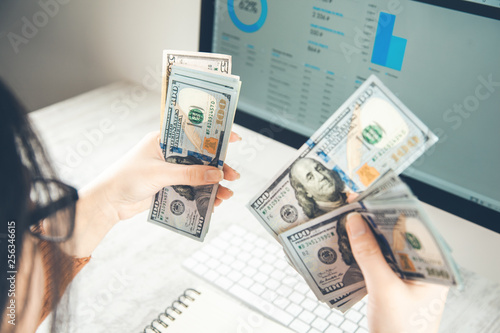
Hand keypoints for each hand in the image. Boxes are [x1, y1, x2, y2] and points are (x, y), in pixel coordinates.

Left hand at [69, 131, 240, 256]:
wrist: (108, 203)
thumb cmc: (126, 178)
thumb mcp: (160, 173)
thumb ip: (189, 174)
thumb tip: (217, 174)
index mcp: (164, 140)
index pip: (194, 134)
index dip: (215, 136)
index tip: (234, 139)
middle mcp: (169, 154)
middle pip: (200, 159)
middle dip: (218, 168)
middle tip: (233, 176)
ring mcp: (169, 171)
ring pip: (198, 176)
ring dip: (212, 185)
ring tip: (226, 195)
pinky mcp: (168, 187)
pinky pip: (191, 190)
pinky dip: (202, 197)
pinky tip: (212, 204)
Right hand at [346, 213, 448, 332]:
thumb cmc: (402, 332)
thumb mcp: (383, 289)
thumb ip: (368, 254)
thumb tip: (355, 223)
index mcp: (433, 269)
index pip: (417, 229)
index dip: (394, 210)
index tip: (372, 197)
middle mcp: (422, 270)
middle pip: (399, 236)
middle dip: (376, 220)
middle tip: (355, 205)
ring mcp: (407, 278)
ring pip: (386, 247)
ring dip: (367, 235)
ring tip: (349, 220)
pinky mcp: (392, 285)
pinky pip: (378, 261)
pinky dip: (364, 252)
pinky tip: (349, 244)